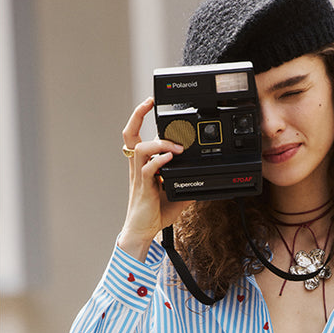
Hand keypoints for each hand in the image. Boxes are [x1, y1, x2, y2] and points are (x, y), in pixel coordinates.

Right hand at [119, 98, 191, 260]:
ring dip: (160, 143)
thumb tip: (204, 177)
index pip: (138, 134)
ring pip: (141, 148)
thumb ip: (187, 181)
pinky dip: (160, 161)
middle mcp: (138, 166)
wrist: (144, 230)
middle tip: (150, 102)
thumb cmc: (156, 213)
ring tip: (177, 147)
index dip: (141, 116)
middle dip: (138, 114)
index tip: (151, 102)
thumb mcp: (177, 194)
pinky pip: (147, 168)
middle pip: (129, 133)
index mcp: (143, 164)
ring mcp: (139, 176)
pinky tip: (171, 159)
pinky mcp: (143, 187)